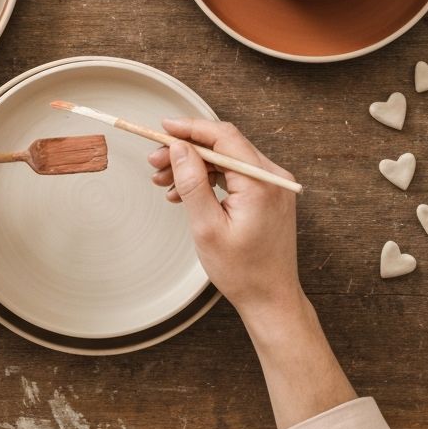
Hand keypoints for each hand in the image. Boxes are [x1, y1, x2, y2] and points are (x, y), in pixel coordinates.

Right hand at [147, 119, 299, 317]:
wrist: (270, 299)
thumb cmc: (242, 271)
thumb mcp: (207, 227)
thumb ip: (192, 182)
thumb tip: (179, 147)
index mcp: (261, 182)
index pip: (223, 137)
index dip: (190, 128)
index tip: (163, 128)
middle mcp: (272, 177)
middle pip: (222, 146)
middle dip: (185, 150)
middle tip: (155, 161)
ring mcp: (272, 185)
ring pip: (224, 159)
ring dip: (192, 166)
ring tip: (163, 181)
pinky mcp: (266, 194)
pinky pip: (232, 174)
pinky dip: (207, 179)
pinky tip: (182, 193)